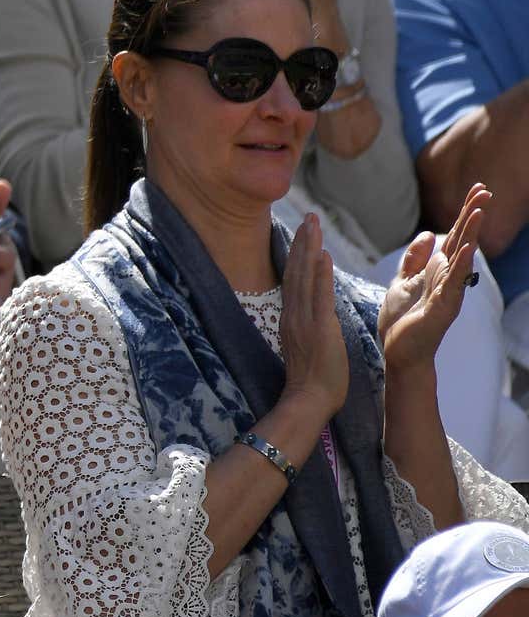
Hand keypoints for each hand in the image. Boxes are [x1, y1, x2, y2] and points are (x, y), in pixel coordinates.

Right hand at [279, 214, 348, 420]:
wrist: (310, 400)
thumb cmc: (314, 380)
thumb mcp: (308, 346)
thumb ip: (309, 326)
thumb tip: (315, 314)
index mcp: (292, 318)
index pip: (294, 279)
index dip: (298, 254)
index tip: (304, 232)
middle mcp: (294, 314)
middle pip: (296, 271)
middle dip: (302, 242)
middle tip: (309, 216)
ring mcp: (304, 320)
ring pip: (304, 277)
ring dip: (309, 248)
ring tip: (313, 224)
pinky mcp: (318, 328)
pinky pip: (318, 296)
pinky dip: (319, 274)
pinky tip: (322, 254)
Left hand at [379, 184, 489, 375]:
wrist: (399, 353)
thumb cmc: (401, 321)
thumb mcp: (402, 282)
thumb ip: (414, 260)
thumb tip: (426, 236)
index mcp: (436, 269)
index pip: (453, 235)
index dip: (463, 212)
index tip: (476, 189)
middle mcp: (447, 277)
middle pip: (462, 239)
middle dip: (472, 214)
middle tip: (485, 190)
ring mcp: (448, 291)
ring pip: (462, 256)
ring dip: (470, 233)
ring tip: (479, 210)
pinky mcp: (443, 307)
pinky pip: (454, 282)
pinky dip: (462, 265)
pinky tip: (469, 248)